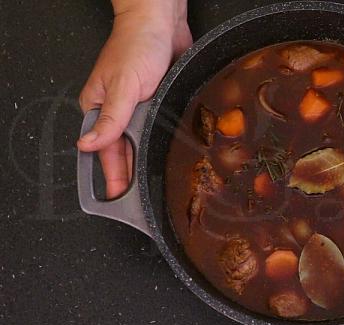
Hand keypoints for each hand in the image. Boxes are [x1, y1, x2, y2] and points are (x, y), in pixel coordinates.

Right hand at [77, 1, 191, 197]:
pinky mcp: (159, 100)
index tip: (119, 199)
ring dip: (149, 158)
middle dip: (133, 173)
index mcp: (99, 107)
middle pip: (126, 150)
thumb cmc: (136, 44)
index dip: (115, 176)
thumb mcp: (122, 86)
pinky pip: (160, 125)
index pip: (106, 151)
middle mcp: (119, 109)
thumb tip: (88, 145)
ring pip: (144, 140)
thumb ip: (110, 119)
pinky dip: (163, 138)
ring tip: (158, 182)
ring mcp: (140, 106)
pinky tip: (170, 151)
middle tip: (144, 199)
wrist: (161, 21)